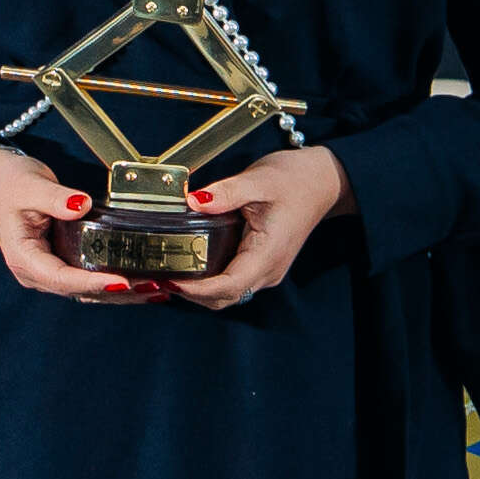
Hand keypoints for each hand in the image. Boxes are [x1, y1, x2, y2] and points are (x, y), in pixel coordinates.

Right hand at [0, 142, 170, 305]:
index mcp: (24, 258)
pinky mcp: (62, 265)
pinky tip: (141, 283)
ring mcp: (49, 272)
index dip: (93, 283)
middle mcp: (36, 273)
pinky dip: (116, 285)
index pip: (62, 278)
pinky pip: (90, 281)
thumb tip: (80, 205)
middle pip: (81, 292)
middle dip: (117, 293)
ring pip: (89, 293)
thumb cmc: (10, 185)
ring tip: (156, 289)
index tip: (122, 281)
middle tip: (152, 287)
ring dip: (122, 294)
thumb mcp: (30, 188)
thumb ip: (55, 198)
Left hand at [166, 144, 349, 309]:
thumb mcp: (259, 180)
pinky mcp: (261, 265)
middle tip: (156, 278)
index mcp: (267, 254)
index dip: (197, 290)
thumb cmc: (295, 180)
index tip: (170, 279)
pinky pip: (232, 283)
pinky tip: (187, 267)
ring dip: (197, 292)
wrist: (323, 181)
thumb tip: (193, 202)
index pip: (228, 286)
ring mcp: (265, 271)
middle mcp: (267, 271)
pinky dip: (208, 283)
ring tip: (165, 274)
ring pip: (227, 294)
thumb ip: (226, 192)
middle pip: (223, 297)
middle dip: (190, 294)